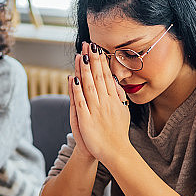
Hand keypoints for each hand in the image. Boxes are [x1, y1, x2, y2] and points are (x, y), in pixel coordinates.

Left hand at [71, 41, 129, 163]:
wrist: (115, 152)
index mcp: (114, 99)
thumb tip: (115, 81)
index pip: (106, 76)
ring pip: (89, 86)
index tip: (97, 48)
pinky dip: (76, 90)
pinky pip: (80, 101)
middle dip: (92, 60)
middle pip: (98, 77)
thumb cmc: (117, 133)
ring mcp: (96, 110)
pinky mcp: (86, 119)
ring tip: (79, 55)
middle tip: (88, 44)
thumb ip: (119, 96)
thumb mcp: (123, 111)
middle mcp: (105, 102)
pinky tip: (73, 79)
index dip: (101, 61)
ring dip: (84, 70)